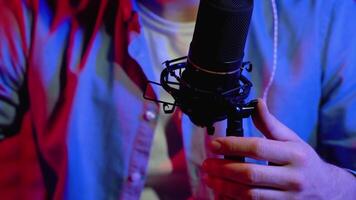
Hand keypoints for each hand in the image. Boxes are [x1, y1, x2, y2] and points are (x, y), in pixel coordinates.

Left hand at [202, 99, 355, 199]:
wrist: (327, 190)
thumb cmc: (304, 161)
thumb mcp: (292, 140)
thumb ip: (271, 124)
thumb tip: (256, 103)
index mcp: (294, 154)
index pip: (258, 148)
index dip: (233, 145)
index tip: (214, 144)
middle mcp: (292, 177)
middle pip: (250, 174)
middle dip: (223, 169)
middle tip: (206, 164)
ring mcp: (287, 198)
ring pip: (249, 194)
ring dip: (224, 186)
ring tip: (209, 177)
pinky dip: (233, 199)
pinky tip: (221, 192)